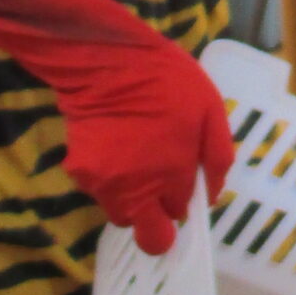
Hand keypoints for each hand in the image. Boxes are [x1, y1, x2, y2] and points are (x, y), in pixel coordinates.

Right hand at [61, 41, 234, 255]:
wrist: (108, 61)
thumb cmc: (168, 82)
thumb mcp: (211, 112)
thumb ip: (217, 160)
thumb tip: (211, 199)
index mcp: (172, 175)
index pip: (177, 218)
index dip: (180, 206)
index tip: (179, 188)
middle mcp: (135, 190)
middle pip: (144, 233)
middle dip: (153, 220)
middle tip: (157, 188)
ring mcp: (103, 184)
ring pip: (119, 210)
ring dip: (129, 196)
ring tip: (135, 155)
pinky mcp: (78, 172)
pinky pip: (98, 188)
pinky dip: (107, 177)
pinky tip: (115, 143)